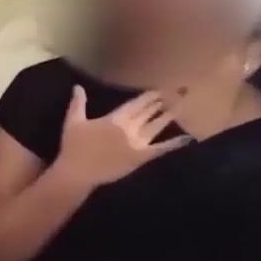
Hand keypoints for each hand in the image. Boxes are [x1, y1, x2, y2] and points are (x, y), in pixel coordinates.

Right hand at [57, 86, 190, 186]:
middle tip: (179, 91)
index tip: (163, 88)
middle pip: (150, 111)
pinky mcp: (140, 158)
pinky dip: (174, 144)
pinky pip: (160, 149)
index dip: (151, 95)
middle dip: (164, 101)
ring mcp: (137, 144)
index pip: (138, 103)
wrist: (78, 173)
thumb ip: (78, 103)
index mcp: (116, 118)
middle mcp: (130, 128)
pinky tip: (187, 138)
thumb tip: (78, 86)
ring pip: (157, 126)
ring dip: (170, 115)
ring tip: (182, 105)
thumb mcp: (73, 122)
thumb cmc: (74, 147)